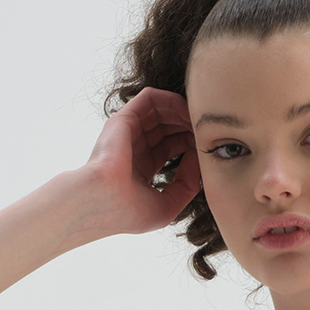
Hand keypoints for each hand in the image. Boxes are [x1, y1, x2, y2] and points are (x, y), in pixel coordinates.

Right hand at [82, 87, 201, 233]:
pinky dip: (173, 101)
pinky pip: (151, 97)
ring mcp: (127, 132)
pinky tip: (188, 112)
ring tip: (200, 121)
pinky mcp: (124, 118)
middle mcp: (132, 147)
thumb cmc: (128, 211)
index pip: (169, 147)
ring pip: (161, 110)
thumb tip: (197, 161)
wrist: (102, 201)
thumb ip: (186, 186)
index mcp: (139, 168)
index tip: (206, 150)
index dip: (190, 146)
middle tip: (207, 132)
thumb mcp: (167, 206)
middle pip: (167, 127)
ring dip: (184, 113)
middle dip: (189, 127)